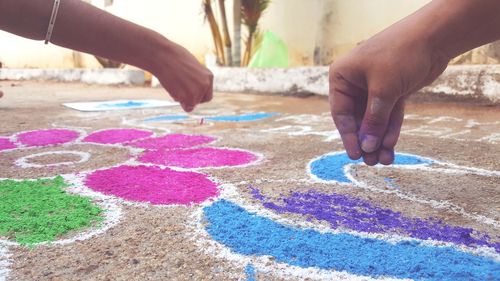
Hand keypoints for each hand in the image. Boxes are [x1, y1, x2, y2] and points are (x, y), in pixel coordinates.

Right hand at [152, 41, 212, 111]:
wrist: (162, 56)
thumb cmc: (174, 58)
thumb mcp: (191, 69)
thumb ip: (195, 81)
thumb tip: (192, 97)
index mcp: (208, 76)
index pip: (207, 95)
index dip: (198, 96)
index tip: (189, 92)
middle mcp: (205, 85)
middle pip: (199, 101)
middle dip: (190, 98)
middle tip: (179, 87)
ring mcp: (196, 92)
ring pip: (190, 104)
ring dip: (182, 98)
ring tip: (175, 83)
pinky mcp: (187, 97)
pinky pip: (182, 104)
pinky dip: (176, 98)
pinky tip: (172, 85)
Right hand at [329, 27, 448, 164]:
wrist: (433, 37)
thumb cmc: (399, 55)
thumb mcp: (383, 90)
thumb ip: (374, 120)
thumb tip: (367, 147)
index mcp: (342, 77)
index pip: (341, 113)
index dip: (348, 136)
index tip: (355, 155)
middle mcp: (355, 83)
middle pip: (357, 119)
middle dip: (365, 140)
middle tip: (370, 162)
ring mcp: (374, 87)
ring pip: (374, 120)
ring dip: (378, 139)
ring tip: (384, 160)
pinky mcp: (393, 91)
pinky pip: (388, 115)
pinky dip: (390, 130)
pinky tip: (391, 146)